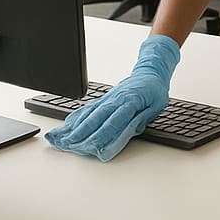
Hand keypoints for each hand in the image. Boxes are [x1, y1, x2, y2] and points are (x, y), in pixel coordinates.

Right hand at [45, 35, 179, 161]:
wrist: (151, 71)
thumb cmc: (155, 90)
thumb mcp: (156, 106)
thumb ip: (142, 119)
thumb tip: (129, 132)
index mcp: (131, 101)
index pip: (115, 121)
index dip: (103, 135)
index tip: (93, 147)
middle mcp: (116, 99)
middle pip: (97, 117)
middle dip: (82, 132)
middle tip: (70, 144)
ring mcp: (108, 98)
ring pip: (89, 112)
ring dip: (75, 125)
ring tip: (63, 137)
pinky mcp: (104, 97)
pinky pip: (88, 107)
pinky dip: (77, 116)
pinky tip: (67, 124)